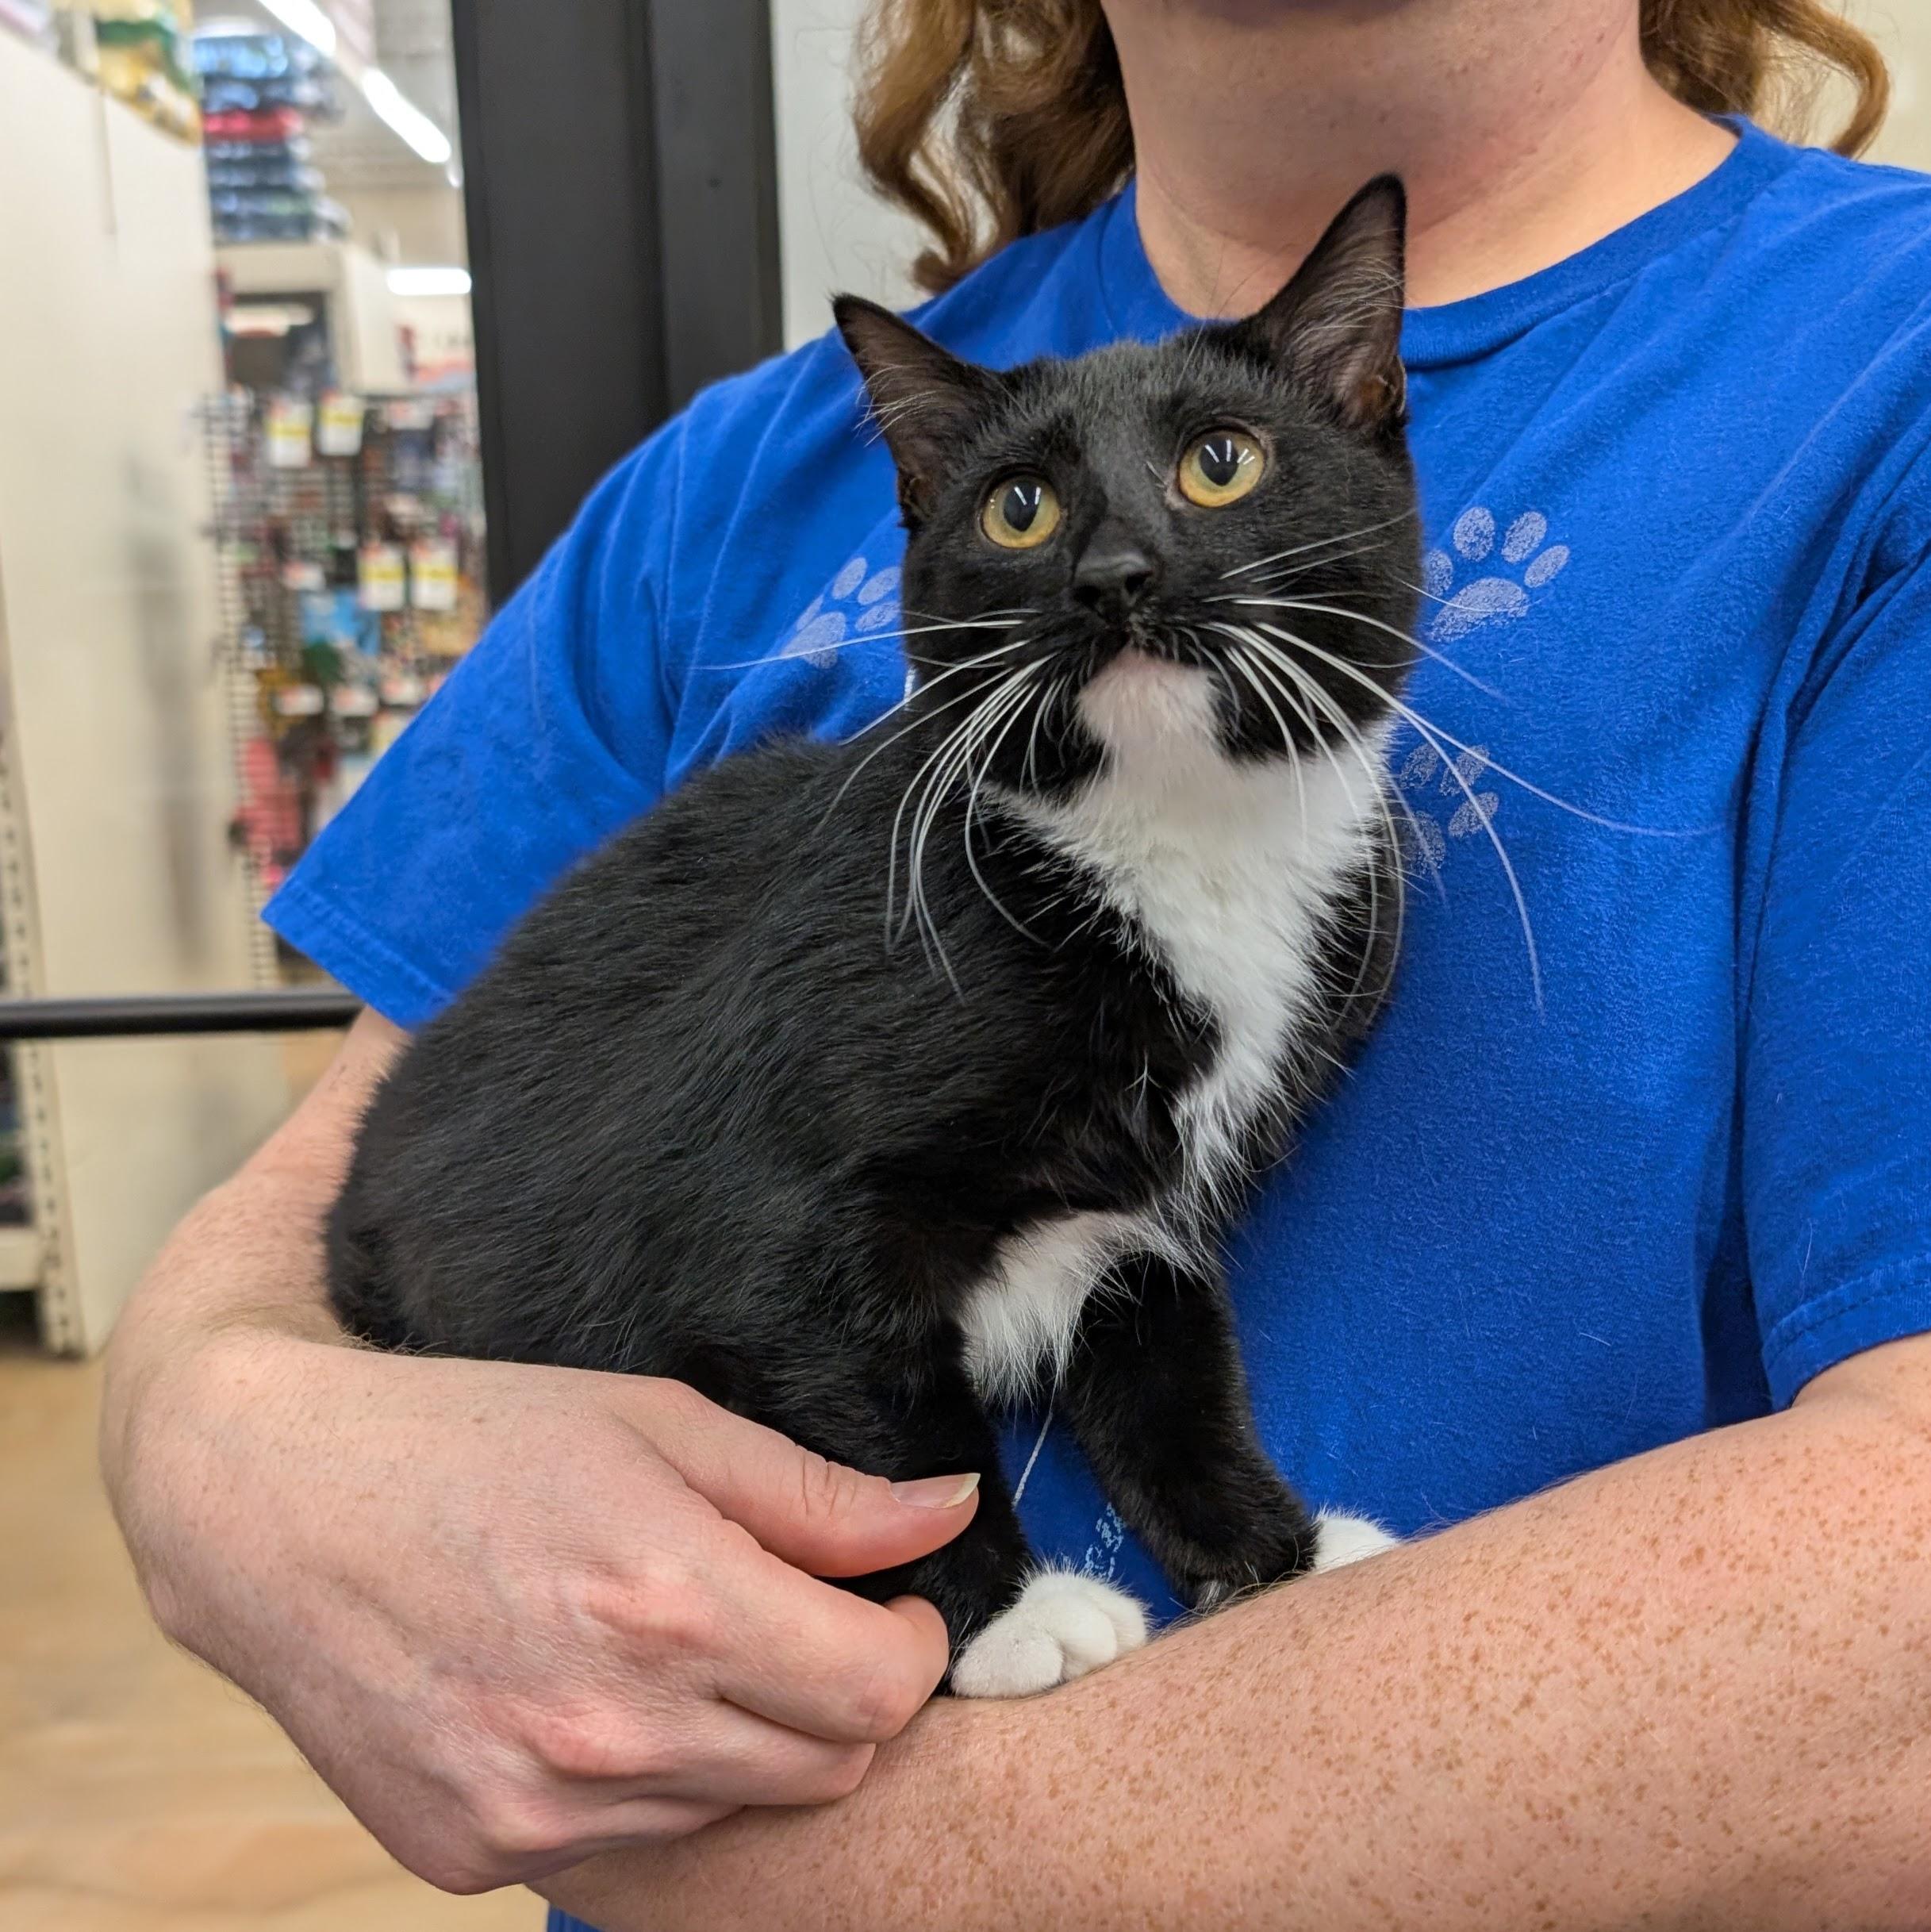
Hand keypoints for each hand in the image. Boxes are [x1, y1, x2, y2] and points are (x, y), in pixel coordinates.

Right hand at [115, 1336, 975, 1892]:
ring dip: (741, 1738)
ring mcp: (537, 1810)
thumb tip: (944, 1512)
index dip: (907, 1644)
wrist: (273, 1506)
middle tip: (787, 1618)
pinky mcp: (478, 1853)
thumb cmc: (475, 1437)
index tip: (881, 1603)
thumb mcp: (661, 1424)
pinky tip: (586, 1694)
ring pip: (731, 1808)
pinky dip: (641, 1779)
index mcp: (669, 1608)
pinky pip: (624, 1840)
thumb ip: (815, 1491)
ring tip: (672, 1644)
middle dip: (840, 1694)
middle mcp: (610, 1732)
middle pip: (825, 1766)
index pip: (879, 1694)